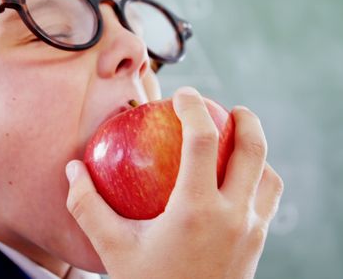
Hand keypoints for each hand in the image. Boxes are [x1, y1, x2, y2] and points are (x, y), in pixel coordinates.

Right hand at [65, 86, 283, 278]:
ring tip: (239, 140)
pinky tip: (238, 181)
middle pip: (253, 151)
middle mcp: (233, 215)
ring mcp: (252, 231)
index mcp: (197, 209)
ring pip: (270, 176)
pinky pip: (268, 200)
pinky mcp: (259, 244)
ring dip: (257, 151)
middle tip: (231, 107)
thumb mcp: (112, 248)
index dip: (194, 109)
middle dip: (246, 120)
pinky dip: (260, 179)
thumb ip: (87, 206)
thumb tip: (72, 169)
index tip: (183, 94)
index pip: (203, 141)